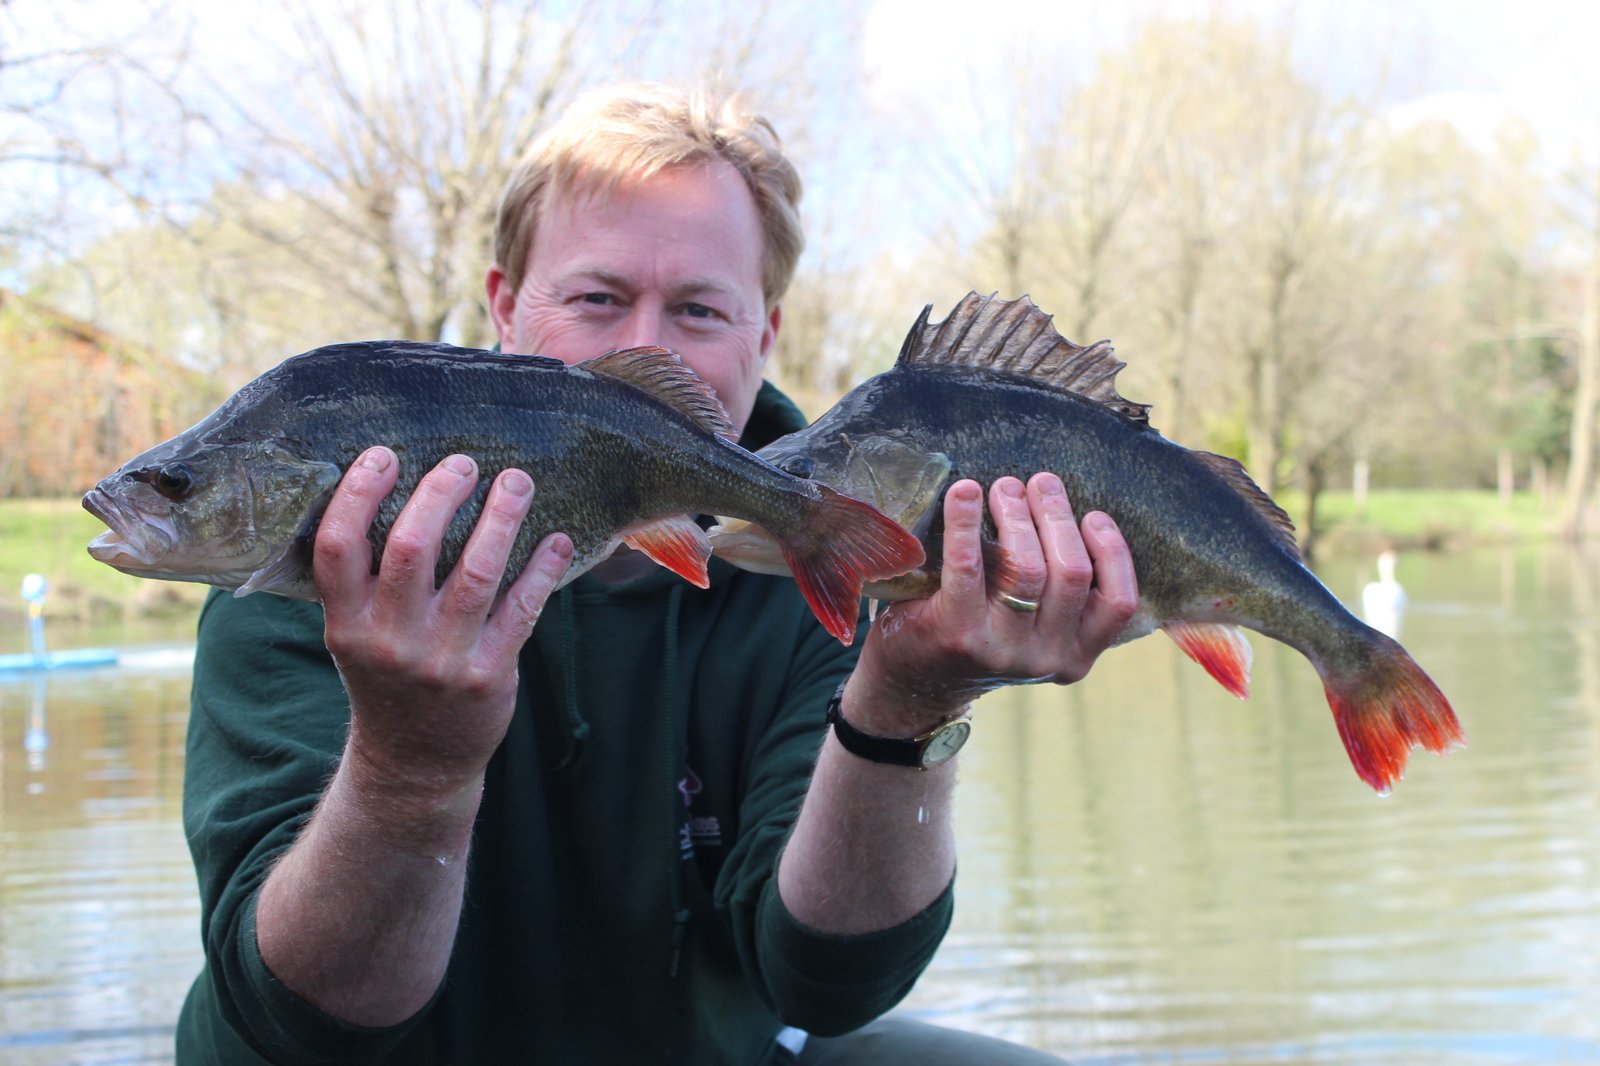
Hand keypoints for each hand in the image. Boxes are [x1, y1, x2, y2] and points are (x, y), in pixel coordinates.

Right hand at [313, 447, 571, 805]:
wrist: (414, 764)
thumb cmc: (387, 679)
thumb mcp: (354, 635)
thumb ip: (364, 578)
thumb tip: (393, 488)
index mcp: (346, 624)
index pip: (337, 547)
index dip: (357, 494)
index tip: (383, 455)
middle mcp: (389, 640)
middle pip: (411, 547)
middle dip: (440, 493)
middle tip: (463, 463)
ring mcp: (442, 659)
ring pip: (477, 571)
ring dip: (502, 517)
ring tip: (517, 481)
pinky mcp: (489, 674)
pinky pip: (523, 608)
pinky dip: (543, 568)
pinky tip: (557, 539)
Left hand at [849, 473, 1138, 732]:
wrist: (916, 685)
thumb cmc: (984, 637)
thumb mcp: (1037, 631)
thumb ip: (1062, 594)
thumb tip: (1069, 508)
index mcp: (1076, 656)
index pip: (1119, 603)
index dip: (1113, 551)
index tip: (1093, 515)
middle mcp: (1045, 658)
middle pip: (1070, 572)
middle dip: (1057, 516)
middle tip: (1040, 483)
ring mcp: (1001, 649)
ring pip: (1026, 568)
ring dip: (1017, 515)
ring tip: (1005, 487)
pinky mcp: (956, 633)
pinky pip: (968, 566)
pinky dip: (966, 521)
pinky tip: (965, 492)